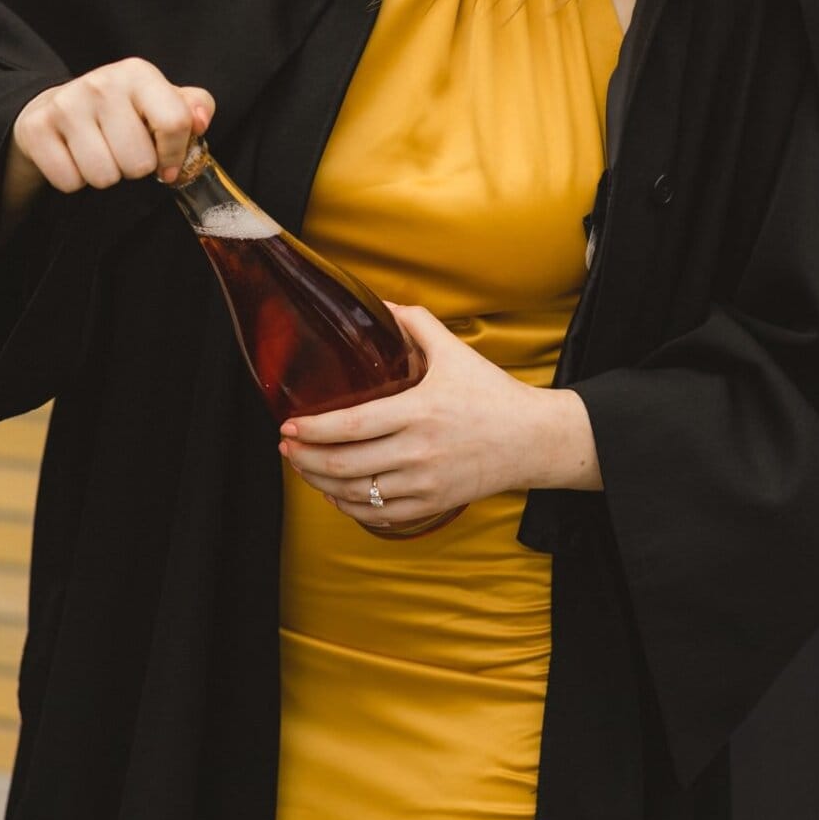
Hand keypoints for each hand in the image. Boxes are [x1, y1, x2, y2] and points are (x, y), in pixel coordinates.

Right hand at [3, 59, 214, 214]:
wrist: (57, 108)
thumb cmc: (122, 111)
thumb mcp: (162, 101)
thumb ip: (194, 107)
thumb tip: (200, 121)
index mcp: (138, 73)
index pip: (175, 123)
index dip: (175, 155)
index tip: (167, 166)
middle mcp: (101, 82)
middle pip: (138, 162)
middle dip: (134, 168)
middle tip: (123, 152)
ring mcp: (65, 104)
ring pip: (104, 177)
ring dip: (106, 176)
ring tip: (100, 154)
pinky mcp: (36, 128)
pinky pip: (70, 182)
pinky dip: (74, 180)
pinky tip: (74, 158)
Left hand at [279, 302, 601, 528]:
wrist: (533, 439)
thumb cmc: (492, 394)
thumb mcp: (455, 351)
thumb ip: (416, 323)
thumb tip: (380, 304)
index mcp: (419, 411)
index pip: (352, 426)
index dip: (314, 429)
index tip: (288, 425)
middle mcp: (419, 452)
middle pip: (345, 465)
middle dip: (305, 459)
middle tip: (285, 447)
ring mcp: (425, 483)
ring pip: (357, 493)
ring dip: (320, 483)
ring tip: (302, 467)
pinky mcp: (433, 504)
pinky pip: (380, 515)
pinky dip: (350, 507)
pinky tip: (335, 493)